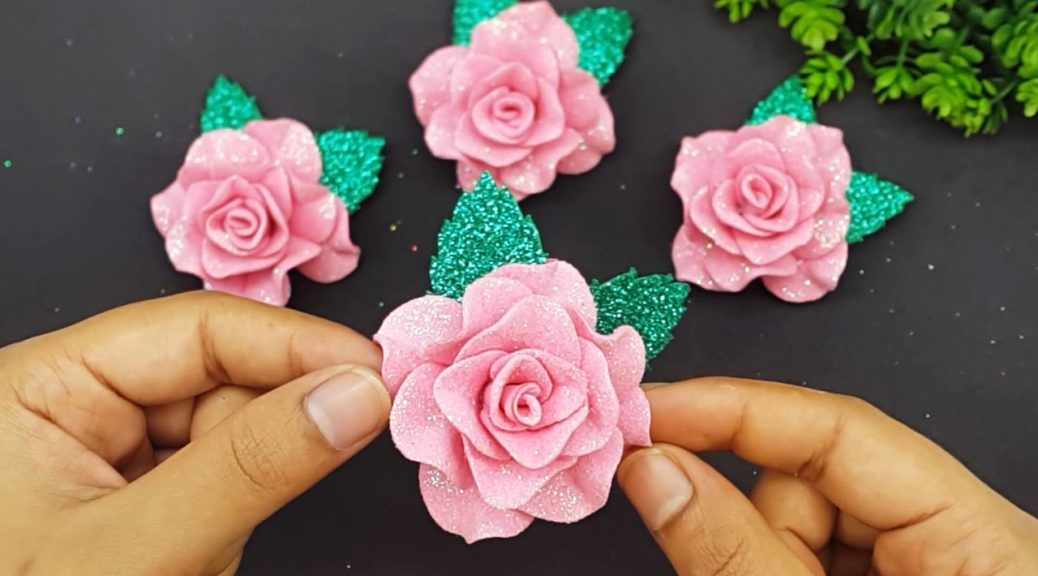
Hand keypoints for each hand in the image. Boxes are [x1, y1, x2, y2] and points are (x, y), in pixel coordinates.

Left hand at [0, 292, 389, 575]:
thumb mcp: (135, 554)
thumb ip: (251, 467)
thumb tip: (356, 395)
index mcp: (44, 387)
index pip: (195, 328)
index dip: (294, 344)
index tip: (376, 372)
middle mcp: (75, 408)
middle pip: (219, 378)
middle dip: (266, 433)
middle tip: (316, 465)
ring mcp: (109, 458)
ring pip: (228, 435)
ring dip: (244, 489)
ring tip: (196, 551)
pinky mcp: (140, 500)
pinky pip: (217, 481)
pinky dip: (228, 517)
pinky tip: (194, 554)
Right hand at [618, 378, 1037, 575]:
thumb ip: (736, 553)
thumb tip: (652, 468)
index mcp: (984, 541)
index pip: (841, 429)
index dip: (733, 410)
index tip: (647, 412)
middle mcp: (962, 543)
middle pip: (816, 480)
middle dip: (749, 525)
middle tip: (714, 570)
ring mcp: (928, 568)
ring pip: (802, 523)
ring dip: (760, 562)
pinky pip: (813, 557)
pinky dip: (777, 573)